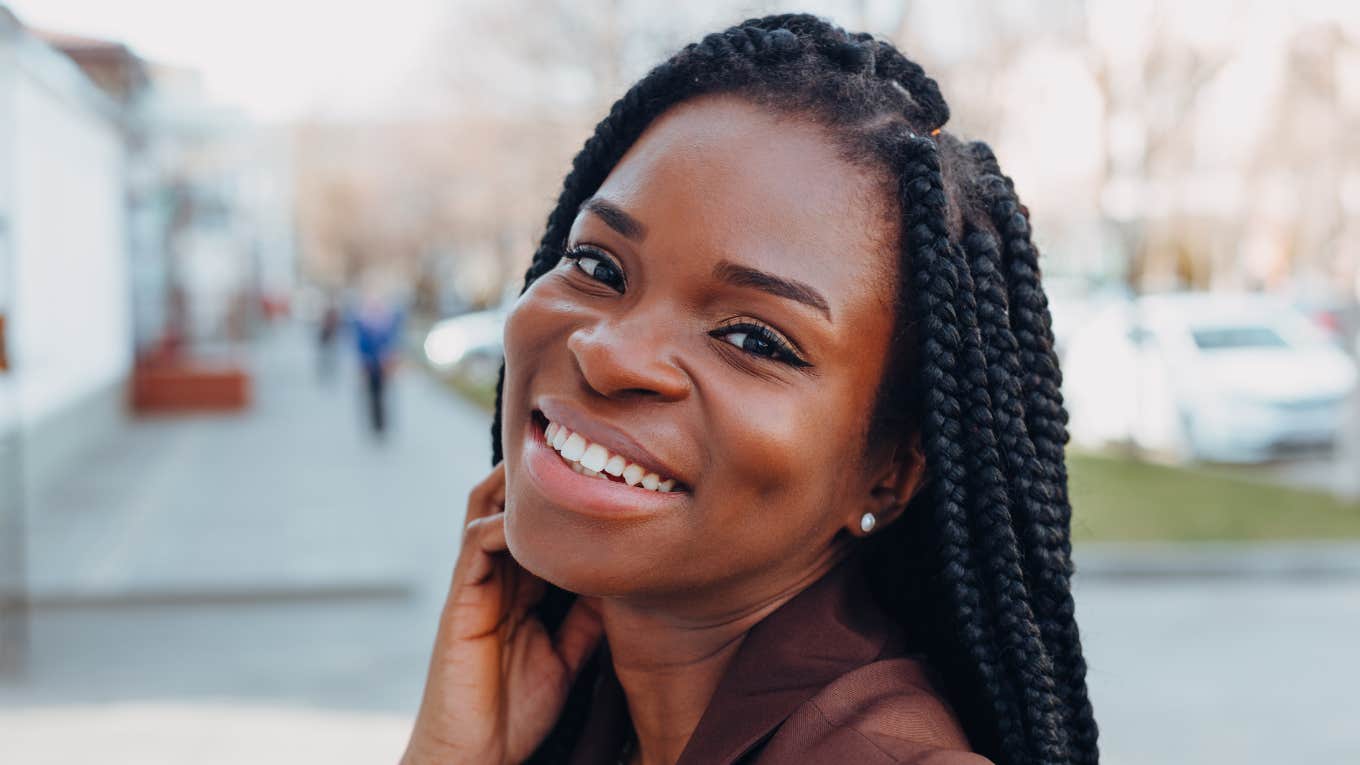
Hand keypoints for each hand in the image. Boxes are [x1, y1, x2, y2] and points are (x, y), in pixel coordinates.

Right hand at [402, 463, 603, 764]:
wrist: (475, 755)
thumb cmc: (516, 712)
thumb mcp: (567, 658)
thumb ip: (586, 620)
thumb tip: (624, 582)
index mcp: (520, 590)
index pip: (538, 529)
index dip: (565, 502)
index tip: (603, 476)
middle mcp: (495, 579)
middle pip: (507, 507)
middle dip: (537, 478)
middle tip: (579, 450)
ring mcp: (474, 587)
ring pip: (487, 511)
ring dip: (516, 487)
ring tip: (554, 462)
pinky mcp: (460, 602)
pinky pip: (475, 545)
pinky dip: (503, 525)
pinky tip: (535, 523)